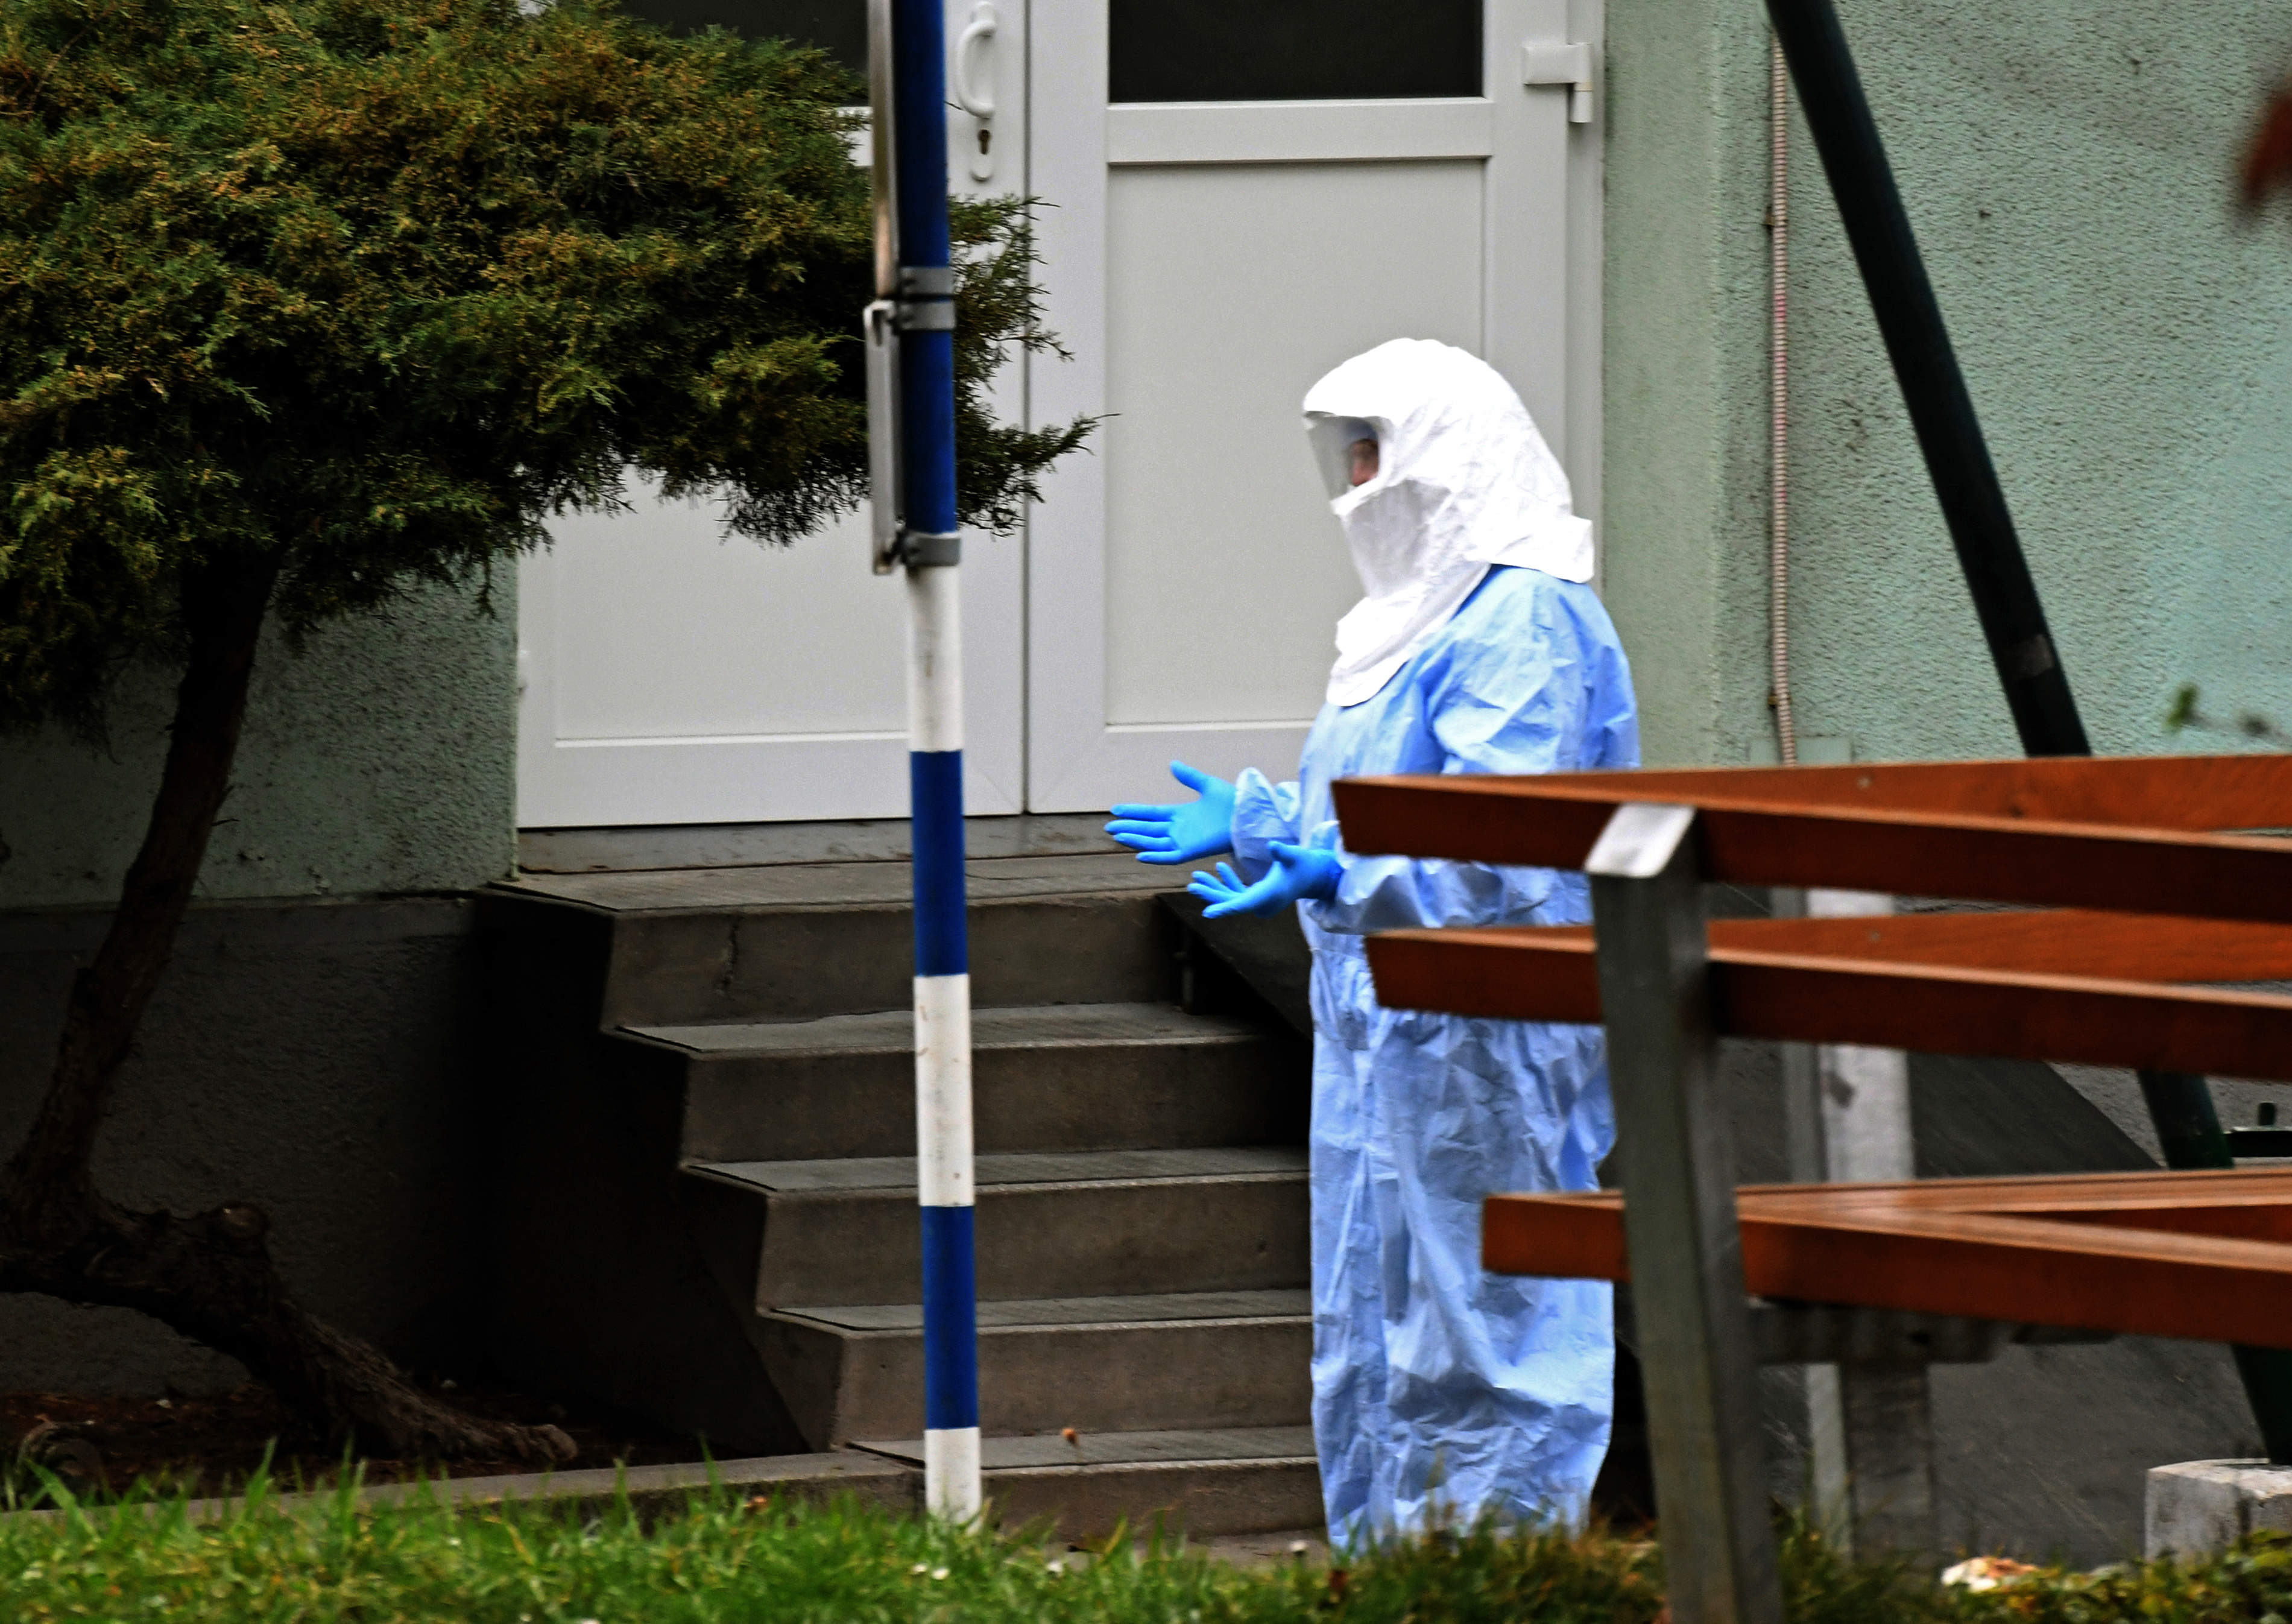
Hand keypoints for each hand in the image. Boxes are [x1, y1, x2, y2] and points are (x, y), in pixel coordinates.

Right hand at [1107, 761, 1235, 864]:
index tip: (1115, 810)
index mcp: (1181, 814)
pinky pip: (1169, 856)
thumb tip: (1172, 764)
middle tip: (1108, 828)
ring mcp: (1183, 841)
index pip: (1151, 814)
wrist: (1248, 815)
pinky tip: (1139, 854)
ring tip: (1117, 836)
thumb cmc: (1232, 801)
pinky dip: (1155, 856)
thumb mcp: (1207, 784)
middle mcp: (1179, 829)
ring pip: (1152, 842)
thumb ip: (1189, 776)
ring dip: (1135, 839)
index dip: (1134, 812)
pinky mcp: (1191, 851)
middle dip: (1128, 828)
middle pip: (1147, 829)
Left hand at [1188, 841, 1341, 918]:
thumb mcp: (1295, 856)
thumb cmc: (1305, 864)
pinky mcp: (1260, 896)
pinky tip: (1220, 867)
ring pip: (1232, 898)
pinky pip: (1240, 893)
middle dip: (1211, 894)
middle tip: (1192, 884)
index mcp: (1268, 897)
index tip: (1207, 913)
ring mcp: (1260, 901)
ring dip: (1215, 888)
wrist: (1317, 875)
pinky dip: (1229, 882)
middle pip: (1231, 902)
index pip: (1242, 904)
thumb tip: (1272, 845)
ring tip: (1196, 877)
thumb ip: (1283, 852)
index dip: (1224, 908)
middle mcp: (1261, 903)